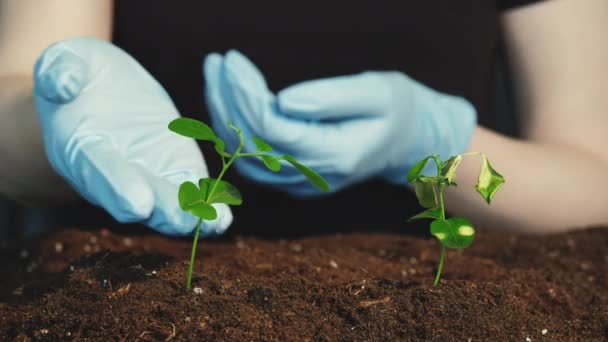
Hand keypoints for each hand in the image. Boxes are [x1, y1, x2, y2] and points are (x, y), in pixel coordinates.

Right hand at [33, 37, 231, 235]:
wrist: (101, 88)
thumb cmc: (81, 73)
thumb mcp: (67, 59)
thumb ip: (60, 70)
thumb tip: (64, 83)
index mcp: (80, 149)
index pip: (99, 170)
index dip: (118, 186)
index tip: (138, 204)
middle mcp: (113, 175)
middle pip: (138, 199)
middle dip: (163, 211)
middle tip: (185, 220)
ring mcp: (147, 177)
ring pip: (167, 204)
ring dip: (191, 216)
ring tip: (215, 221)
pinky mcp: (175, 169)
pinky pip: (190, 191)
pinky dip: (206, 205)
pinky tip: (222, 218)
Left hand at [204, 50, 475, 194]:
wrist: (404, 142)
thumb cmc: (395, 110)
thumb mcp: (376, 92)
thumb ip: (331, 98)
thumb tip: (283, 101)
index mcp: (335, 156)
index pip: (272, 130)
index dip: (245, 95)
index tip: (232, 59)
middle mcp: (312, 176)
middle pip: (250, 143)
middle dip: (226, 100)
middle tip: (216, 62)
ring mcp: (299, 183)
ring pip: (243, 154)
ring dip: (223, 114)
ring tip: (217, 75)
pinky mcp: (290, 179)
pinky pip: (249, 158)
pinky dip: (232, 128)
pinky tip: (227, 100)